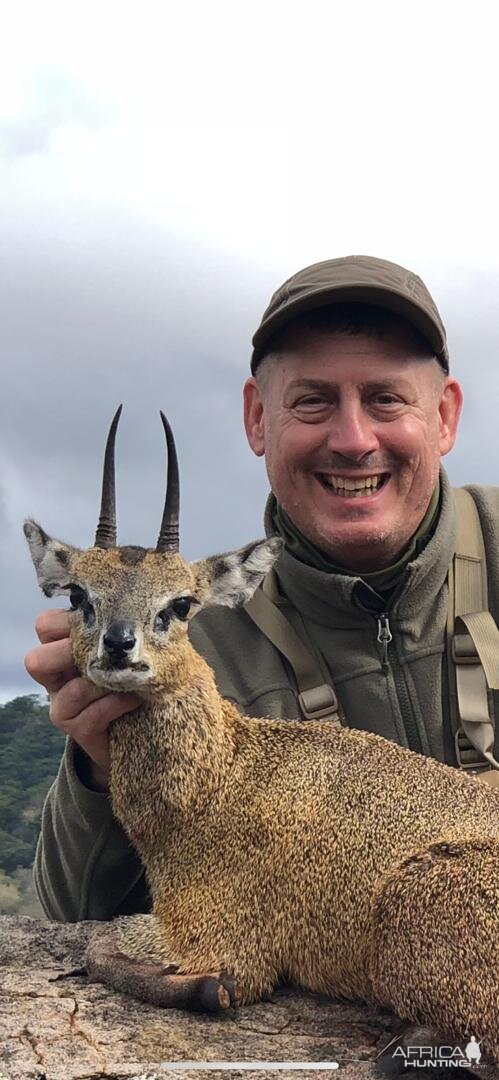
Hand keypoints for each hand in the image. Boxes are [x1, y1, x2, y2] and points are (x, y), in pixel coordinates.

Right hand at [24, 609, 139, 790]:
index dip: (64, 621)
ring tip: (131, 678)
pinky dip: (117, 703)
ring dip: (106, 682)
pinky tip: (135, 698)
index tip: (98, 623)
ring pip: (72, 691)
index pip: (45, 626)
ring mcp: (63, 707)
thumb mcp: (126, 647)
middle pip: (37, 660)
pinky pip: (93, 715)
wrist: (142, 723)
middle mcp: (56, 679)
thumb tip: (139, 604)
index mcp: (63, 650)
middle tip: (103, 653)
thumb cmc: (134, 674)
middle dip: (69, 653)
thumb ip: (121, 628)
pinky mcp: (79, 731)